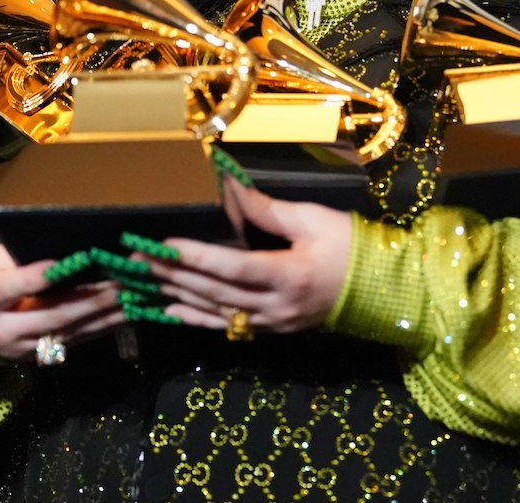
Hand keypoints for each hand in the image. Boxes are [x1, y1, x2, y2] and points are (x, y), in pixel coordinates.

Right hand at [0, 244, 124, 360]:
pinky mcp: (36, 358)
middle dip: (90, 299)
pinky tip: (123, 315)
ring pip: (67, 332)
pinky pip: (73, 342)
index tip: (62, 264)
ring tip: (133, 298)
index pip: (10, 287)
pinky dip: (101, 327)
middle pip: (50, 315)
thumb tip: (62, 250)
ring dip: (104, 315)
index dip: (36, 277)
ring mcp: (20, 349)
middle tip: (121, 283)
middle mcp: (0, 330)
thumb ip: (18, 258)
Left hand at [147, 182, 352, 335]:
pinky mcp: (273, 330)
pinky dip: (197, 320)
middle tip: (136, 262)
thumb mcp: (313, 219)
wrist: (383, 289)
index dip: (194, 257)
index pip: (231, 267)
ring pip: (216, 312)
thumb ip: (268, 210)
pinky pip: (228, 327)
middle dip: (173, 275)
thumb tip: (230, 188)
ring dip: (177, 297)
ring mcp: (273, 323)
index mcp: (288, 275)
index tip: (163, 245)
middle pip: (215, 291)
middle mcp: (276, 305)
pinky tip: (171, 312)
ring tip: (144, 285)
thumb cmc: (350, 247)